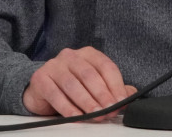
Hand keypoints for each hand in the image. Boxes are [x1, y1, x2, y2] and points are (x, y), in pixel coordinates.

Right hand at [22, 46, 136, 118]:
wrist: (42, 89)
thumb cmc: (73, 87)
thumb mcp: (94, 85)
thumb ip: (113, 89)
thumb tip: (130, 96)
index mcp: (87, 54)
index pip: (105, 66)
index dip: (115, 85)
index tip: (121, 101)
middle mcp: (70, 56)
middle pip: (89, 74)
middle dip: (102, 95)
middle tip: (109, 110)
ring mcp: (54, 65)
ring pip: (73, 84)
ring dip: (86, 102)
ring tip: (95, 115)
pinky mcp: (41, 78)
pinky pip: (55, 94)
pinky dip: (68, 108)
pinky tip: (77, 117)